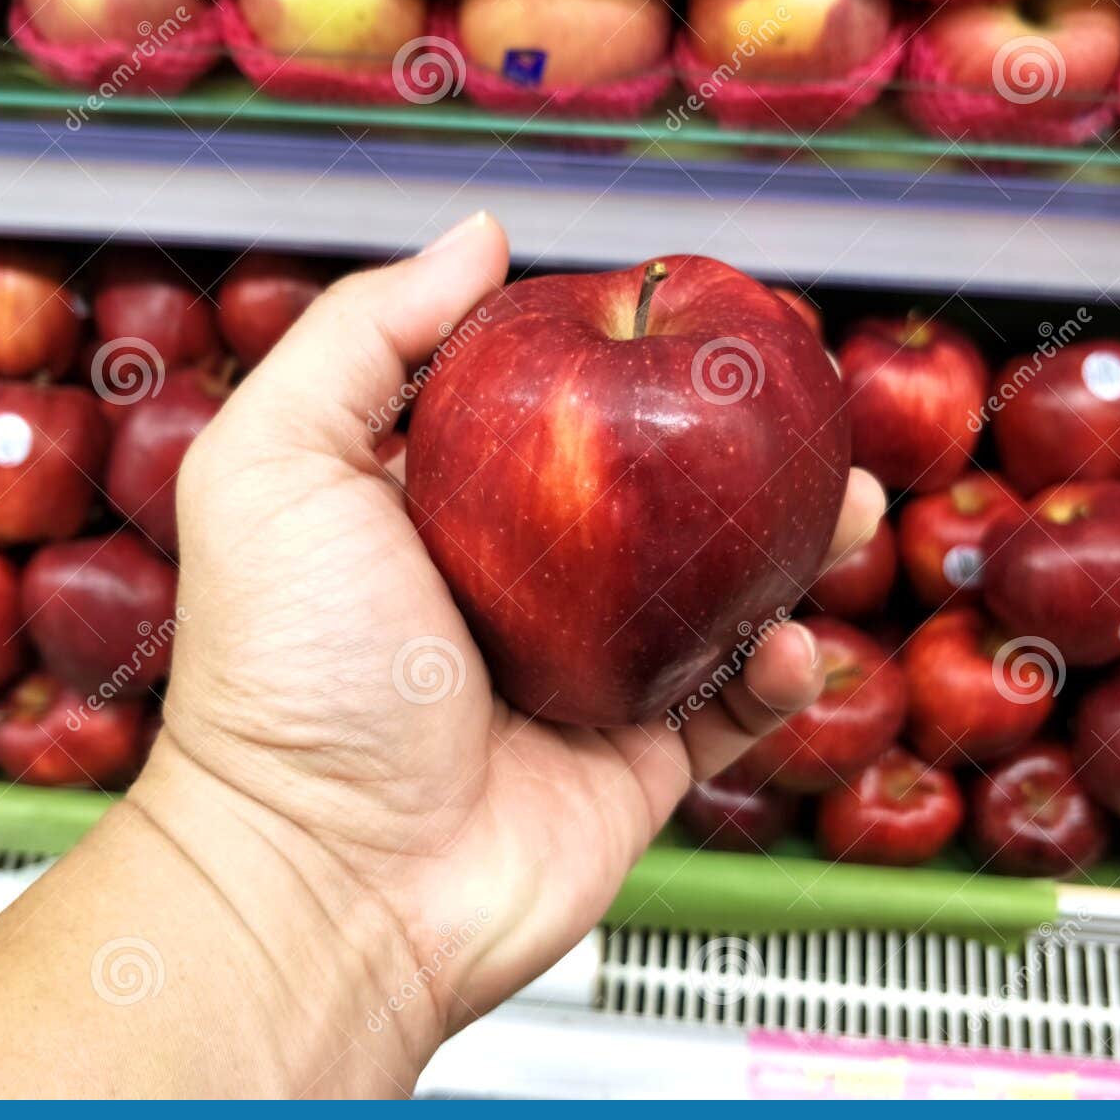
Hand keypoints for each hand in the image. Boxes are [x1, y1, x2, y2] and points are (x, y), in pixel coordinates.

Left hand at [152, 213, 884, 1088]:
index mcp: (442, 510)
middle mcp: (521, 587)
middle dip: (736, 449)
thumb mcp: (277, 464)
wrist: (331, 880)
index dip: (625, 358)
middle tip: (798, 411)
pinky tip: (788, 641)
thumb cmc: (287, 677)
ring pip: (717, 591)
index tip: (694, 319)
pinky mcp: (637, 757)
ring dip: (790, 546)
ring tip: (842, 504)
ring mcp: (586, 673)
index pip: (553, 407)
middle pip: (654, 495)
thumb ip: (362, 335)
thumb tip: (478, 239)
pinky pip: (736, 703)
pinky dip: (781, 670)